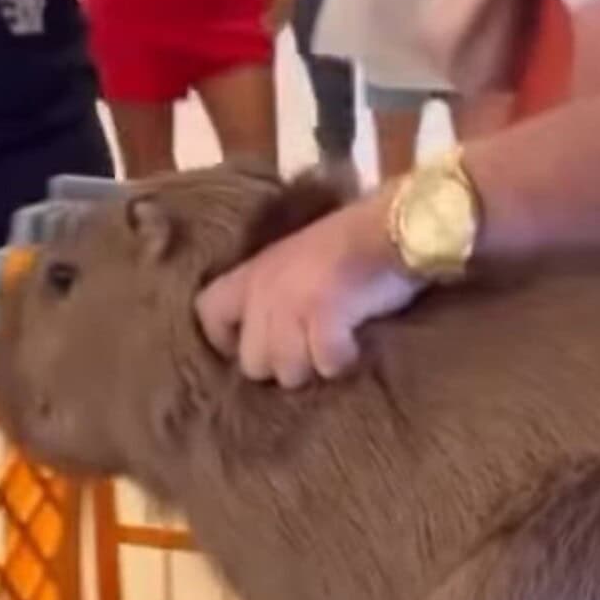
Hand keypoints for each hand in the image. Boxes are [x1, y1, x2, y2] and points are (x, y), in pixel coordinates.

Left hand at [193, 192, 424, 387]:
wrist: (392, 227)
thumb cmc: (350, 241)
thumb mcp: (296, 261)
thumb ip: (275, 293)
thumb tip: (266, 342)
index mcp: (251, 273)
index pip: (207, 314)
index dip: (226, 339)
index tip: (256, 345)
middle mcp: (262, 291)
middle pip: (251, 363)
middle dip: (282, 365)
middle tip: (311, 352)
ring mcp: (291, 305)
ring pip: (288, 372)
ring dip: (315, 368)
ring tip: (334, 348)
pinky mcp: (324, 317)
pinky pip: (326, 364)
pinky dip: (344, 361)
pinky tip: (356, 346)